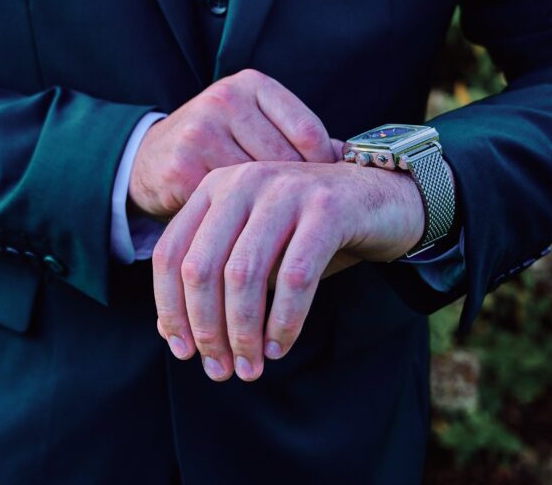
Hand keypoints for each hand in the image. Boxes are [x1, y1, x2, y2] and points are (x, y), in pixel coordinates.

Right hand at [129, 69, 335, 217]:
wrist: (146, 160)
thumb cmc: (216, 146)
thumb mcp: (254, 126)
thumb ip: (296, 139)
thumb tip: (354, 161)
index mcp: (251, 85)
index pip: (308, 131)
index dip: (324, 170)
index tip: (327, 195)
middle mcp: (225, 100)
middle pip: (285, 161)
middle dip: (297, 196)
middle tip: (308, 222)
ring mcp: (200, 132)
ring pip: (258, 187)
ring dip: (271, 215)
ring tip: (282, 232)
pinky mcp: (182, 168)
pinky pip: (228, 206)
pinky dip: (243, 226)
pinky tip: (250, 237)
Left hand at [152, 159, 430, 381]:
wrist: (380, 198)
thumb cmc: (307, 232)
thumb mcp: (254, 248)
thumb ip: (214, 278)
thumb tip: (171, 332)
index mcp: (214, 188)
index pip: (170, 253)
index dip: (170, 309)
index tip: (183, 352)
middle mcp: (242, 182)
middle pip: (200, 268)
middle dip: (206, 329)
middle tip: (220, 370)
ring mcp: (284, 191)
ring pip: (244, 275)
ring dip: (243, 332)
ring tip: (250, 366)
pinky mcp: (327, 209)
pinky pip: (295, 278)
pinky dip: (284, 320)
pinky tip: (280, 346)